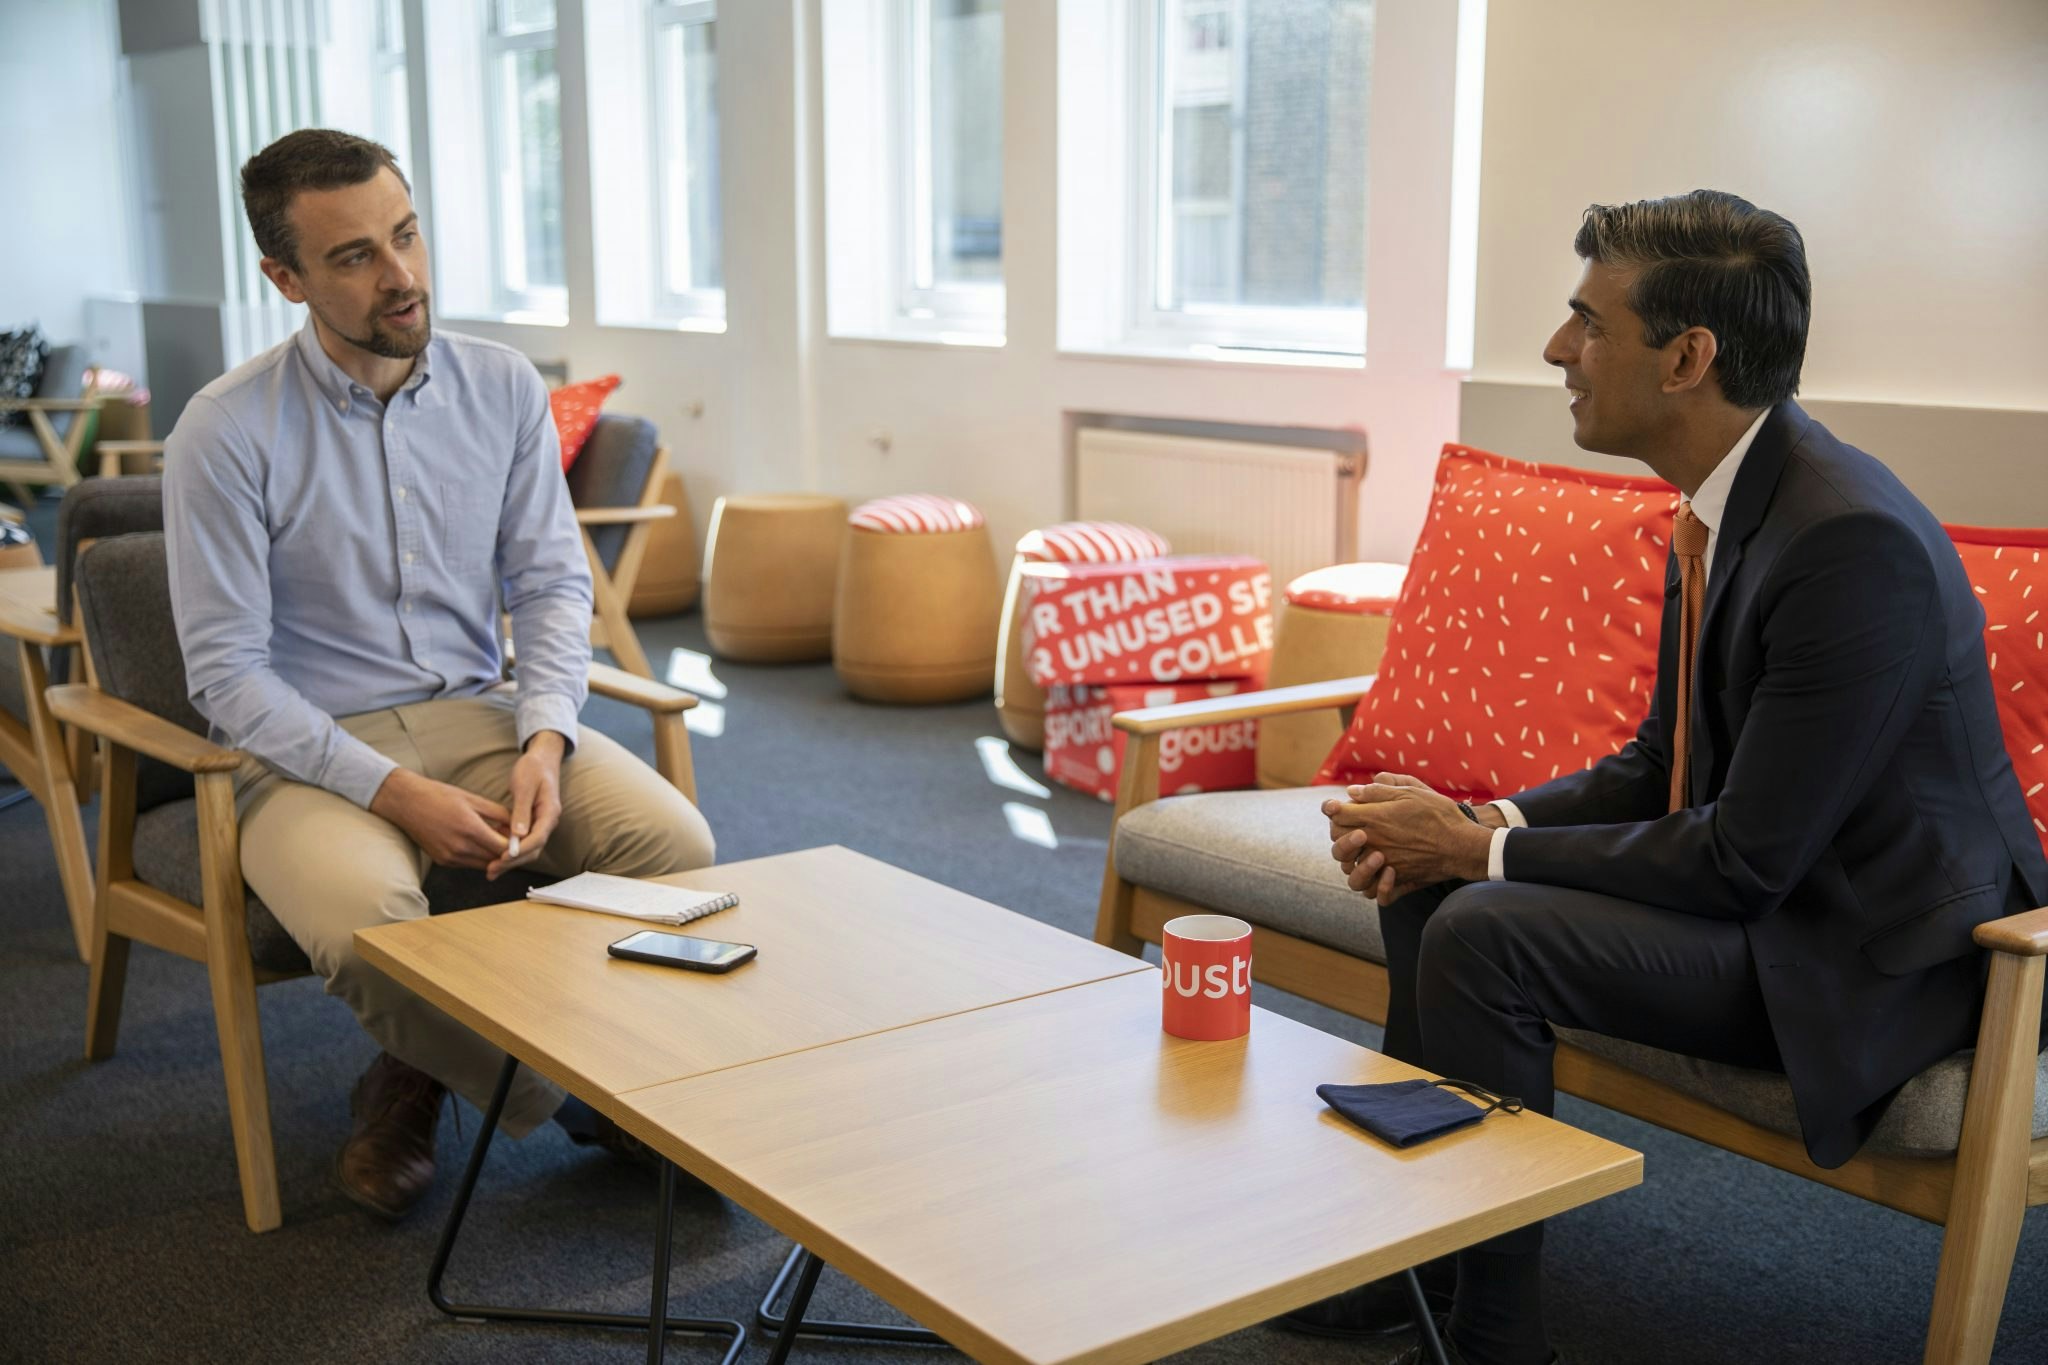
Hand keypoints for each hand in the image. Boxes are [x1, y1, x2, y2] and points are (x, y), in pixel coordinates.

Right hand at [370, 768, 511, 870]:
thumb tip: (516, 826)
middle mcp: (460, 847)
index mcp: (470, 828)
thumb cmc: (440, 796)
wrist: (406, 803)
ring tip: (496, 840)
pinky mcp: (442, 861)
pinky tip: (479, 844)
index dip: (516, 845)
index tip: (521, 838)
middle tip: (513, 841)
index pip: (503, 848)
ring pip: (483, 865)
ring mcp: (450, 857)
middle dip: (507, 853)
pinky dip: (477, 857)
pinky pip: (468, 864)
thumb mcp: (473, 799)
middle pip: (495, 860)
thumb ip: (498, 814)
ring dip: (493, 857)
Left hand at [493, 731, 565, 878]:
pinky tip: (492, 857)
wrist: (541, 760)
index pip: (538, 838)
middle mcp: (548, 822)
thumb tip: (519, 834)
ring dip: (510, 861)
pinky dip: (509, 852)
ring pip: (528, 850)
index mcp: (550, 812)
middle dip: (513, 862)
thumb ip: (522, 810)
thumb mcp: (525, 785)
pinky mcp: (532, 825)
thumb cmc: (533, 769)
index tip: (503, 857)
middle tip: (492, 870)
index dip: (521, 850)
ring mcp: (540, 824)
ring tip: (490, 870)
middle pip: (534, 850)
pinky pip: (522, 843)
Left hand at [1322, 772, 1493, 903]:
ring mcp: (1385, 865)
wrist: (1463, 844)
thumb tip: (1352, 792)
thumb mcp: (1410, 792)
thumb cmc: (1438, 814)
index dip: (1332, 809)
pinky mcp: (1399, 881)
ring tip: (1367, 853)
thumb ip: (1379, 792)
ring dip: (1353, 863)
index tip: (1333, 807)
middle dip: (1338, 833)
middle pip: (1338, 842)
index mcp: (1375, 818)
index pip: (1337, 815)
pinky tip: (1385, 874)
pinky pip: (1378, 894)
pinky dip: (1377, 888)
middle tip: (1352, 827)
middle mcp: (1374, 843)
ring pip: (1352, 874)